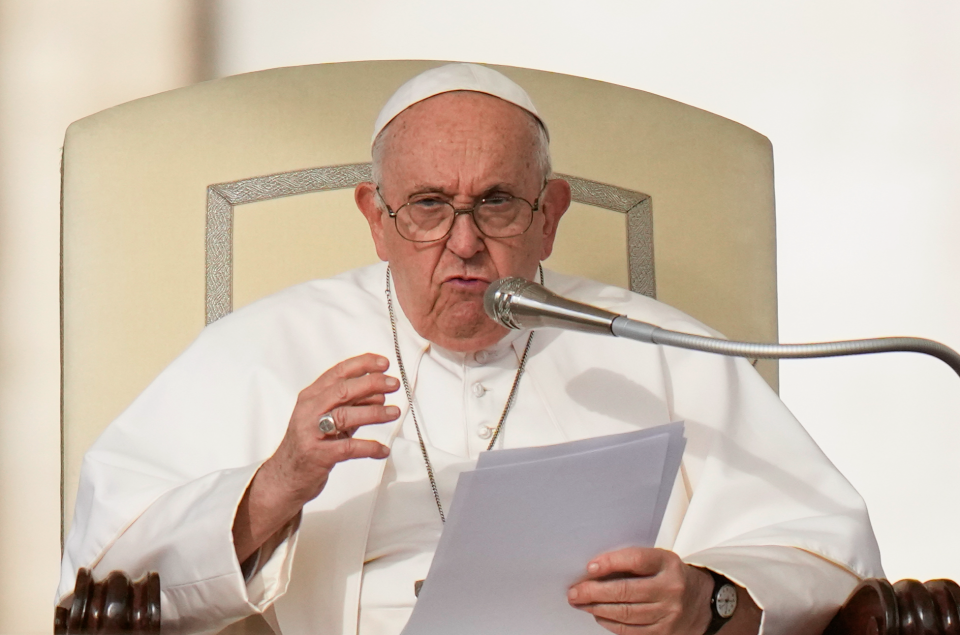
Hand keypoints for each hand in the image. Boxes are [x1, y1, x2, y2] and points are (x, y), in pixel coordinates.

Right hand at [233, 353, 400, 561]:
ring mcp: (311, 433)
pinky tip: (383, 450)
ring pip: (345, 416)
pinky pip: (348, 448)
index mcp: (311, 397)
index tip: (383, 363)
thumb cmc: (310, 444)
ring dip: (374, 413)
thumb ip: (351, 405)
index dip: (362, 365)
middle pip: (342, 390)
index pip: (337, 373)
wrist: (285, 477)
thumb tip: (380, 394)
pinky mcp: (318, 455)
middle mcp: (309, 411)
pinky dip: (369, 448)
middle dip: (371, 384)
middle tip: (393, 384)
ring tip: (394, 412)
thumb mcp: (328, 418)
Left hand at [567, 547, 713, 634]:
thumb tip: (594, 570)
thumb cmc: (671, 577)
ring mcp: (669, 613)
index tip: (589, 567)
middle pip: (626, 591)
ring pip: (625, 613)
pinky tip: (598, 617)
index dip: (610, 563)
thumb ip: (632, 562)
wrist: (702, 603)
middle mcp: (670, 588)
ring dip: (597, 609)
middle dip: (594, 592)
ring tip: (581, 604)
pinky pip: (631, 630)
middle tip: (574, 592)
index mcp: (668, 564)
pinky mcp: (664, 632)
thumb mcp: (659, 561)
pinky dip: (610, 623)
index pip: (635, 560)